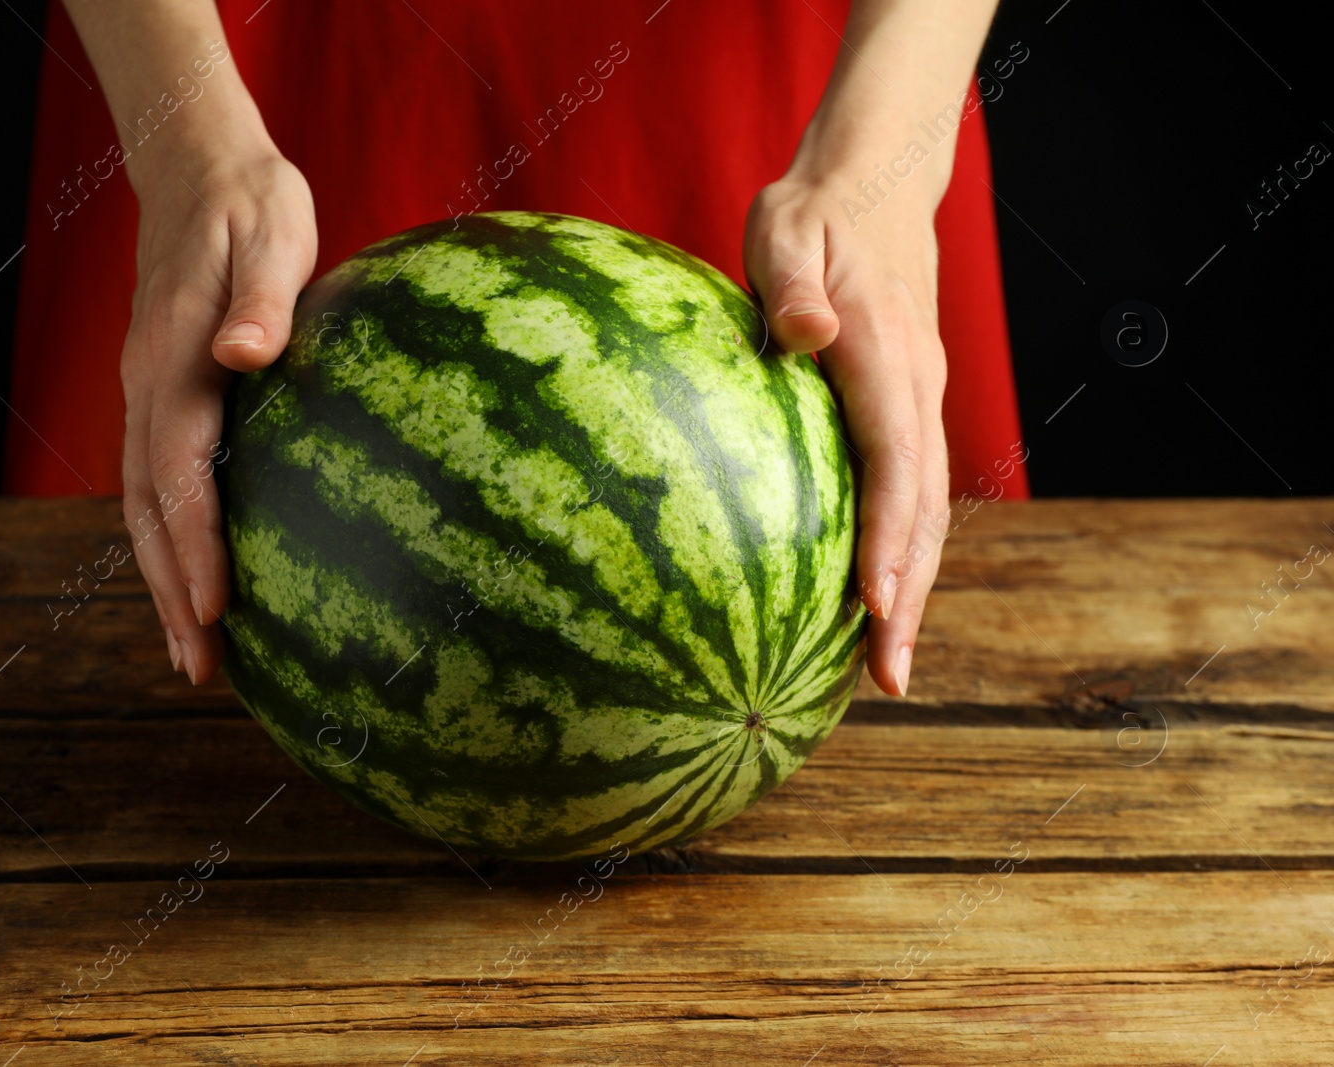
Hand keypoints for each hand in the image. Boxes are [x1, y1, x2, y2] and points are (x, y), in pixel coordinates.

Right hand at [119, 130, 316, 684]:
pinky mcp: (162, 398)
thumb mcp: (271, 230)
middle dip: (170, 590)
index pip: (177, 464)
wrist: (195, 172)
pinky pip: (160, 483)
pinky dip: (173, 540)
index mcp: (174, 355)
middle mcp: (147, 384)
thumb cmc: (250, 204)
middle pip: (147, 506)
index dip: (191, 538)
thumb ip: (261, 296)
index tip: (214, 604)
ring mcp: (146, 395)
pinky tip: (203, 580)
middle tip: (200, 668)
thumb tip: (244, 353)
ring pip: (145, 504)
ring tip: (197, 652)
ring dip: (165, 580)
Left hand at [744, 161, 949, 697]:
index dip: (888, 536)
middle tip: (890, 680)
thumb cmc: (812, 215)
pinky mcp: (904, 412)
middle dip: (911, 597)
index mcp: (887, 353)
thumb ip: (788, 283)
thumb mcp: (784, 229)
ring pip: (926, 512)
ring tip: (887, 670)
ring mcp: (917, 403)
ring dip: (912, 590)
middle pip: (925, 509)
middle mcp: (916, 388)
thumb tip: (806, 337)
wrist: (871, 187)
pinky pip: (909, 494)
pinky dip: (901, 554)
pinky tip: (871, 603)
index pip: (896, 459)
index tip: (874, 605)